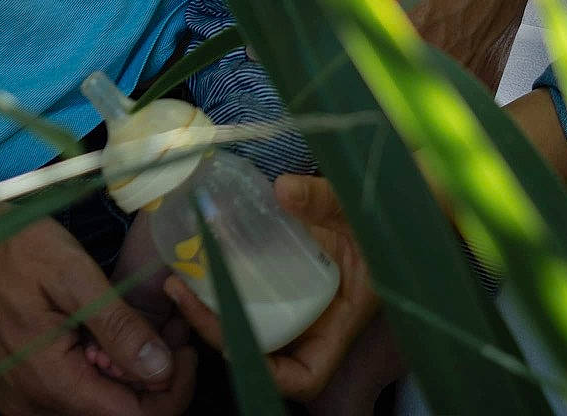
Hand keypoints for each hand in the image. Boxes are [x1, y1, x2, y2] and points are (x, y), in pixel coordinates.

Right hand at [0, 214, 195, 415]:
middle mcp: (30, 406)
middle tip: (168, 326)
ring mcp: (17, 399)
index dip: (170, 389)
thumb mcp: (71, 275)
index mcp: (50, 384)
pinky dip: (95, 369)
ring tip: (142, 321)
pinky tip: (104, 329)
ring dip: (125, 374)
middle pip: (112, 415)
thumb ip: (117, 327)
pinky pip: (66, 394)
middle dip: (152, 378)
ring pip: (90, 406)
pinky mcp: (11, 385)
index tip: (185, 346)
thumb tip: (162, 369)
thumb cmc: (7, 245)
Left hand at [165, 174, 378, 400]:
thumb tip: (282, 190)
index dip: (267, 372)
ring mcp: (297, 303)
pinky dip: (227, 283)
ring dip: (215, 308)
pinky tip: (203, 258)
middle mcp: (315, 322)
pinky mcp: (285, 280)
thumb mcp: (354, 208)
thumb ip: (323, 200)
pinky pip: (251, 293)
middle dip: (219, 330)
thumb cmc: (380, 216)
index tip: (232, 341)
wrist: (387, 202)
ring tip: (179, 279)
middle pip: (262, 351)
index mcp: (340, 322)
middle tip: (182, 292)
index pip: (304, 376)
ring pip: (252, 322)